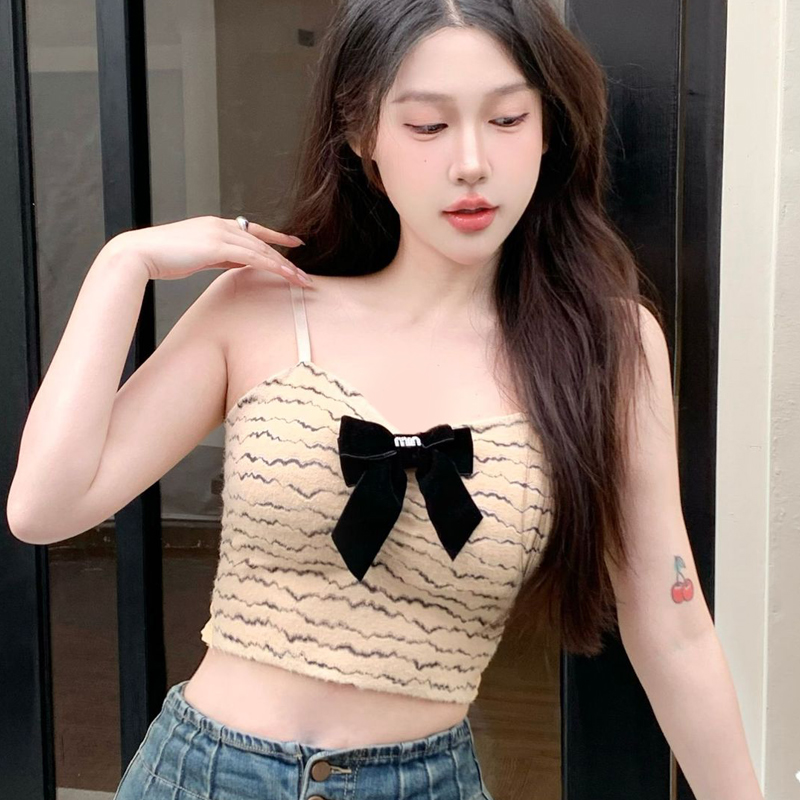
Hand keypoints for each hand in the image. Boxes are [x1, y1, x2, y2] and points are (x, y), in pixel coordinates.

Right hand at [104, 215, 311, 284]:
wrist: (139, 254)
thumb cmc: (162, 258)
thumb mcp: (197, 257)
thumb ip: (219, 257)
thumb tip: (237, 263)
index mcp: (215, 225)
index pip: (253, 230)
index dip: (276, 236)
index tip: (294, 242)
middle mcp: (220, 225)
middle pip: (262, 242)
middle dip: (286, 258)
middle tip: (304, 274)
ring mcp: (219, 232)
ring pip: (262, 249)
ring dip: (284, 266)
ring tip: (301, 281)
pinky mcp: (217, 245)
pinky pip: (253, 256)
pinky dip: (272, 265)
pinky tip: (285, 275)